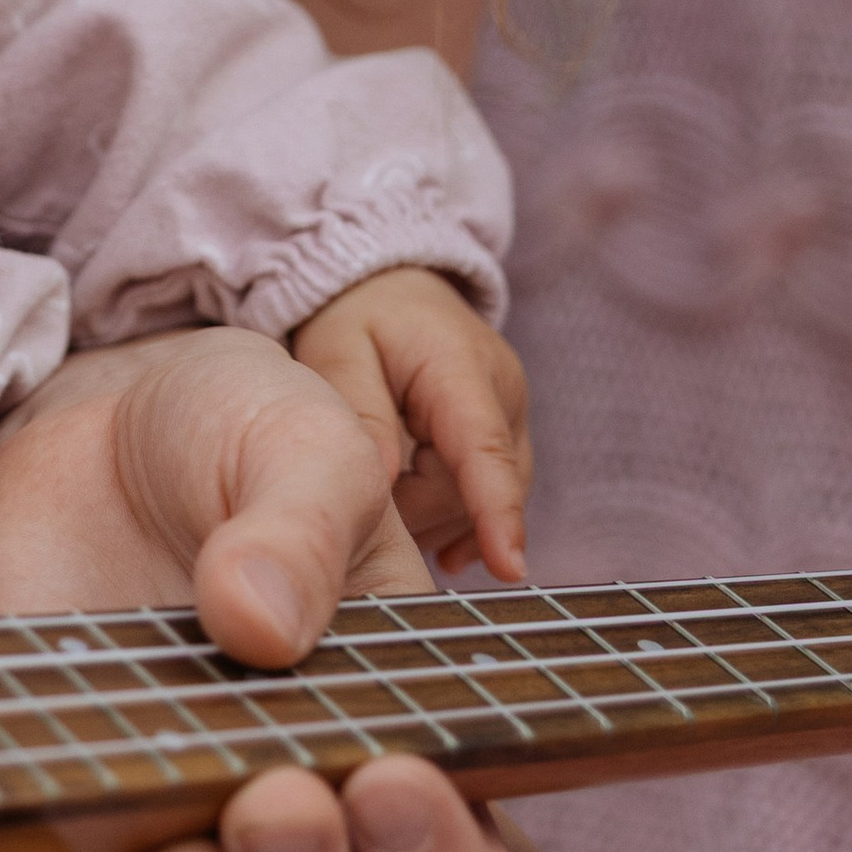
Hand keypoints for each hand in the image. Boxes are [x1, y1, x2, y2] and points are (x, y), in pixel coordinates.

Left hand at [0, 331, 527, 851]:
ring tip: (228, 816)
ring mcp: (205, 795)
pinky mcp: (101, 790)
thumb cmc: (238, 428)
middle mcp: (315, 779)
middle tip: (291, 804)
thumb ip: (301, 531)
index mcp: (402, 711)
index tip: (394, 784)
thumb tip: (258, 628)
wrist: (103, 419)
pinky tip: (118, 837)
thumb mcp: (300, 441)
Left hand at [289, 265, 530, 579]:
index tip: (510, 568)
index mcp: (459, 366)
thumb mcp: (339, 349)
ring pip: (487, 495)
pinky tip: (440, 544)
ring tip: (389, 512)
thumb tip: (383, 482)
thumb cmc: (359, 316)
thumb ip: (360, 410)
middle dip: (420, 513)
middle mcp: (503, 391)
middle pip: (476, 485)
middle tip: (363, 510)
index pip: (484, 448)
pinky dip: (463, 517)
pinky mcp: (509, 430)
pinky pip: (494, 489)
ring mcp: (513, 412)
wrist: (393, 284)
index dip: (497, 512)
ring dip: (438, 516)